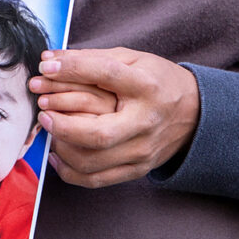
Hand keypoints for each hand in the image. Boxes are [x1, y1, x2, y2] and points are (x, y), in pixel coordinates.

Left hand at [31, 47, 199, 187]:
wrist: (195, 113)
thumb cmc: (156, 80)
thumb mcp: (130, 59)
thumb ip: (90, 59)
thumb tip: (48, 61)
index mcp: (146, 86)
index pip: (106, 75)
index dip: (71, 69)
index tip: (45, 68)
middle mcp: (145, 122)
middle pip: (97, 133)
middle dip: (62, 123)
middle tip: (43, 109)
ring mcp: (142, 151)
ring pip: (91, 160)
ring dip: (61, 145)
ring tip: (49, 127)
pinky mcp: (136, 170)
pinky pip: (95, 179)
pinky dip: (69, 170)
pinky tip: (57, 153)